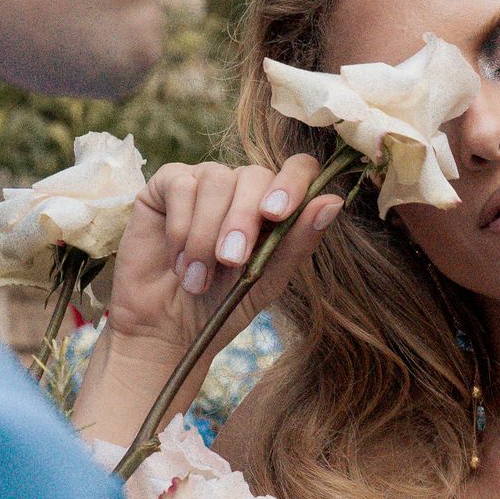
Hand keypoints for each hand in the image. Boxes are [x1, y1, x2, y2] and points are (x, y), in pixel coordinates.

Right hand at [72, 155, 343, 446]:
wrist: (167, 329)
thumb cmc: (221, 305)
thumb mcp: (266, 280)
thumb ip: (297, 241)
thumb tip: (333, 202)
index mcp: (274, 204)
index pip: (298, 169)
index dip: (292, 183)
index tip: (277, 214)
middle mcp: (241, 187)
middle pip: (255, 175)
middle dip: (243, 220)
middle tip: (231, 261)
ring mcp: (203, 181)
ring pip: (215, 180)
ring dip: (206, 234)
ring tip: (197, 278)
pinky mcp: (167, 185)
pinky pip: (180, 186)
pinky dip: (181, 228)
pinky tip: (177, 261)